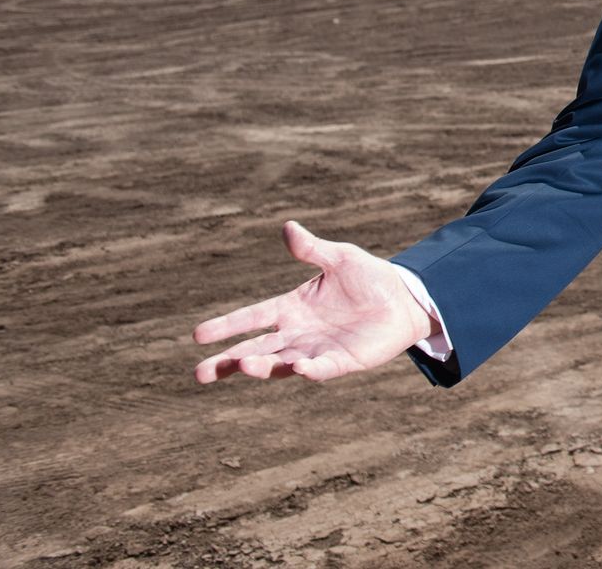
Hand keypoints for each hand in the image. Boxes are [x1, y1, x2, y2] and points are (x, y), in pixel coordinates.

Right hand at [193, 221, 431, 383]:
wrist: (405, 299)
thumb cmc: (369, 278)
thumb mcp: (339, 258)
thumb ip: (312, 249)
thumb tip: (288, 227)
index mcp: (291, 307)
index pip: (251, 318)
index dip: (226, 325)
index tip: (197, 335)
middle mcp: (298, 333)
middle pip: (256, 350)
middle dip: (229, 361)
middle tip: (200, 373)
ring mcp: (316, 350)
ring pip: (280, 363)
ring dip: (261, 366)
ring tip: (242, 365)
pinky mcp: (340, 362)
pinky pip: (319, 369)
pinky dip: (307, 370)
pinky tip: (298, 367)